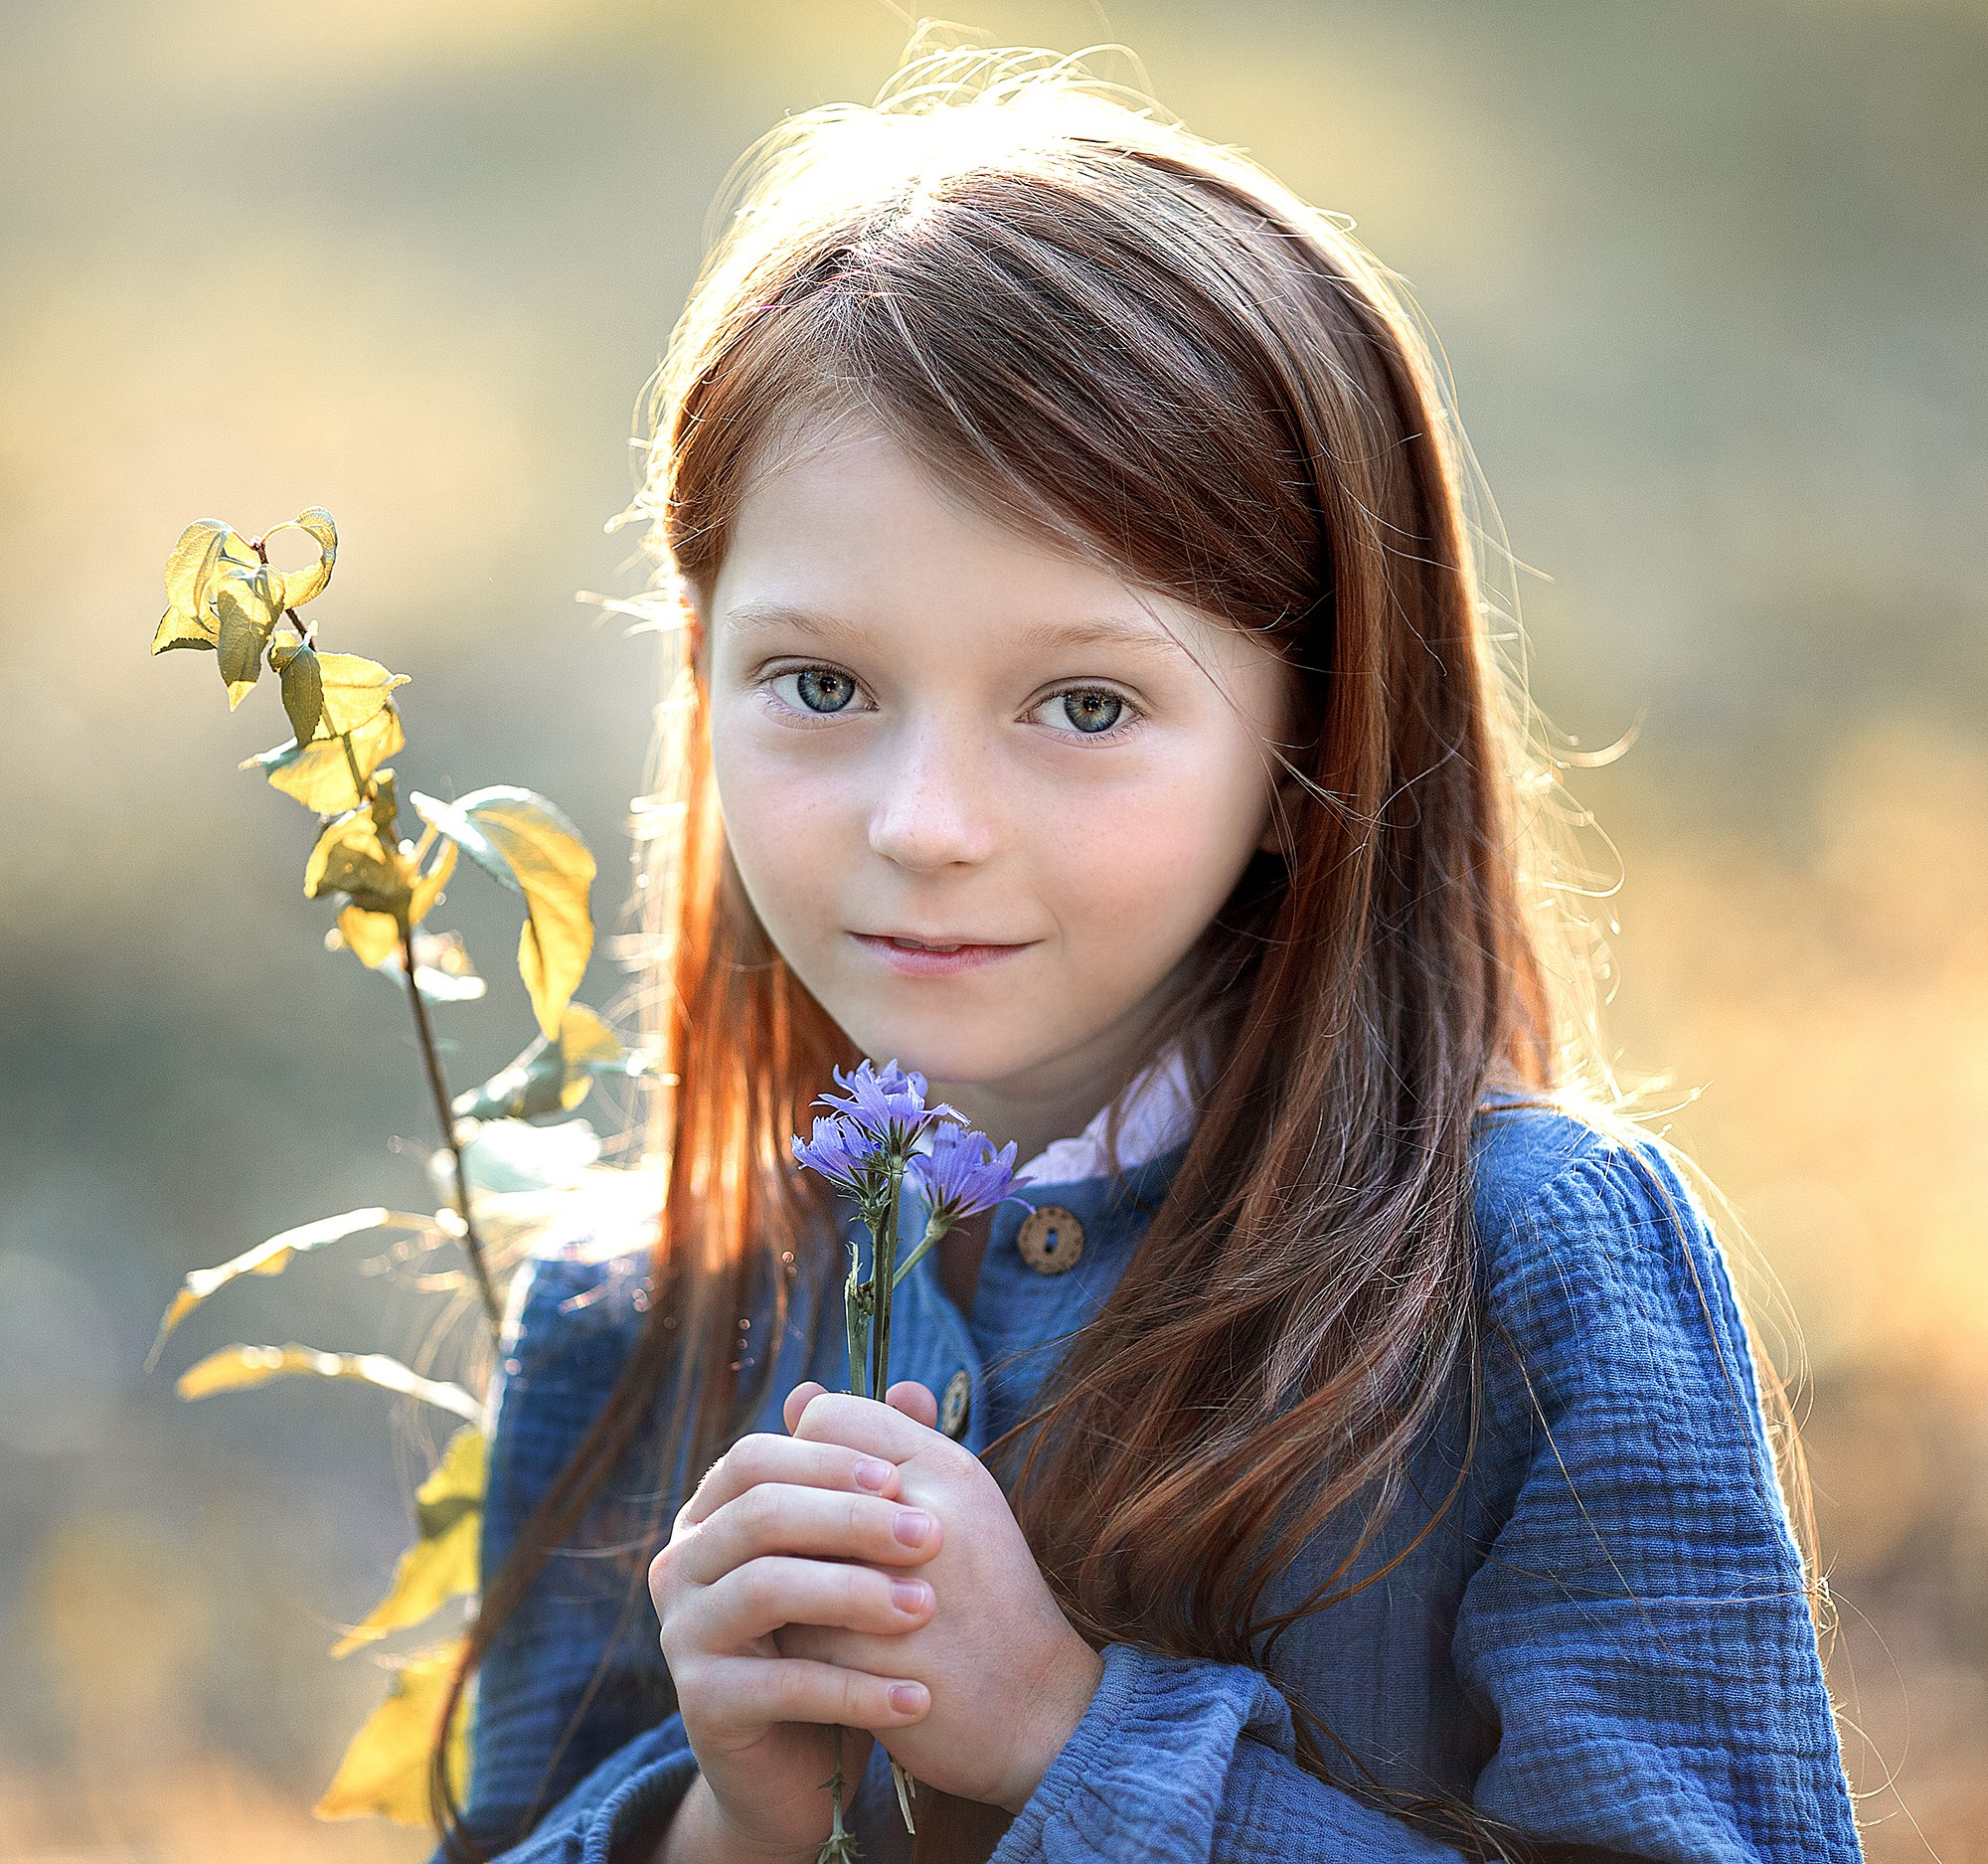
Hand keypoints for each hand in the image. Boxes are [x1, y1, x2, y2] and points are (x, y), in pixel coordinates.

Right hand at [648, 1383, 945, 1861]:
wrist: (805, 1763)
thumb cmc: (835, 1637)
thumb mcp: (857, 1552)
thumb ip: (880, 1472)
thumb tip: (911, 1388)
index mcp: (713, 1514)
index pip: (757, 1458)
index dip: (827, 1461)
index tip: (901, 1478)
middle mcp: (682, 1564)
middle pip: (761, 1515)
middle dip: (852, 1520)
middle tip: (933, 1538)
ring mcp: (682, 1634)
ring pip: (766, 1590)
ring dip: (856, 1595)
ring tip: (926, 1609)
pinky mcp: (701, 1705)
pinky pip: (781, 1685)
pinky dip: (856, 1689)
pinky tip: (917, 1698)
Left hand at [776, 1382, 1106, 1814]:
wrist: (1037, 1710)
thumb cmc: (985, 1595)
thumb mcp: (953, 1500)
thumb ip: (883, 1443)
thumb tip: (800, 1393)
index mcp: (948, 1467)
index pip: (827, 1418)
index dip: (817, 1459)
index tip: (840, 1500)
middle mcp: (926, 1514)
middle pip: (796, 1482)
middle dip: (796, 1524)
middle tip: (822, 1559)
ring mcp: (898, 1585)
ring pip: (783, 1556)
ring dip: (792, 1584)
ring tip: (832, 1609)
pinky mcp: (869, 1656)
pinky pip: (790, 1628)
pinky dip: (800, 1643)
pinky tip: (835, 1655)